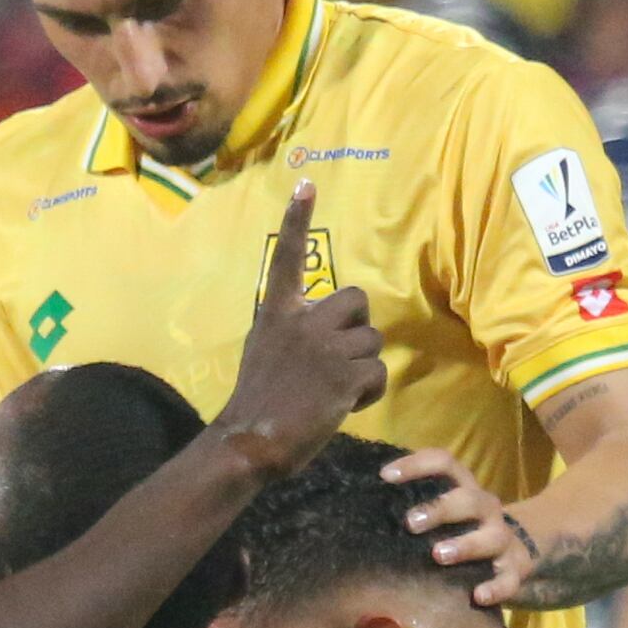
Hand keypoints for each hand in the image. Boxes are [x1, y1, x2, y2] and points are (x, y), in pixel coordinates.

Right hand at [207, 178, 383, 469]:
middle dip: (356, 326)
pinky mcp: (346, 375)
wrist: (251, 441)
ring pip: (371, 341)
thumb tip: (326, 332)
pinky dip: (368, 391)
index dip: (298, 221)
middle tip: (341, 356)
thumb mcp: (265, 352)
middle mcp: (302, 322)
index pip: (288, 258)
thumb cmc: (257, 403)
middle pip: (356, 300)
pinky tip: (346, 405)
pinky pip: (377, 371)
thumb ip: (293, 331)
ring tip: (336, 390)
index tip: (306, 185)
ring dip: (362, 367)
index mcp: (277, 314)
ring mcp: (325, 347)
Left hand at [381, 442, 540, 608]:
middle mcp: (486, 508)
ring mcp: (502, 539)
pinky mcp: (515, 569)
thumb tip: (358, 504)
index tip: (385, 476)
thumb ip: (413, 506)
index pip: (444, 463)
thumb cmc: (460, 529)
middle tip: (411, 523)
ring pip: (492, 537)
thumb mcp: (442, 512)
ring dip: (466, 545)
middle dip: (440, 509)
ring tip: (438, 555)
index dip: (416, 465)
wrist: (512, 550)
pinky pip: (509, 578)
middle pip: (469, 500)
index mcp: (464, 488)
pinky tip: (478, 595)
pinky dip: (496, 587)